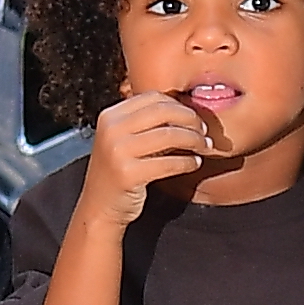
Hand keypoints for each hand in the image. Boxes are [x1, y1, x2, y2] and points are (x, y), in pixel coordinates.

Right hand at [82, 87, 218, 227]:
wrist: (99, 206)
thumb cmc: (118, 172)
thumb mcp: (123, 139)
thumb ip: (146, 123)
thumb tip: (187, 112)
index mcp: (111, 115)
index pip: (153, 97)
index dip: (179, 105)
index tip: (194, 117)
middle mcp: (112, 129)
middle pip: (163, 112)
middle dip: (191, 120)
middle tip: (204, 131)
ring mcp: (118, 151)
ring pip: (170, 135)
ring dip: (194, 140)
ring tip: (204, 147)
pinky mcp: (128, 174)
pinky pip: (169, 163)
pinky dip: (188, 162)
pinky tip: (194, 163)